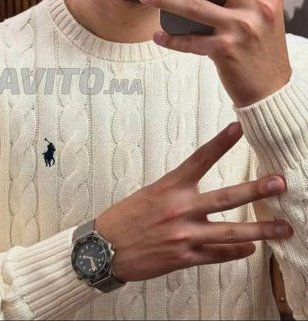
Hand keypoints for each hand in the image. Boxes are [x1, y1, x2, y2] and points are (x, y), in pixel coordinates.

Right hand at [95, 122, 292, 282]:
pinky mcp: (184, 257)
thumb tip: (199, 197)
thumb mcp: (147, 195)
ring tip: (283, 228)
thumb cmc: (123, 219)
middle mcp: (179, 209)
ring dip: (260, 231)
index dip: (220, 143)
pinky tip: (250, 249)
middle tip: (279, 183)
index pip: (199, 160)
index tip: (238, 128)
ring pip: (230, 232)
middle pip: (225, 198)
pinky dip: (235, 252)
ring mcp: (184, 235)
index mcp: (168, 188)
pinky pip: (217, 255)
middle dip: (256, 190)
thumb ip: (175, 194)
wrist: (104, 248)